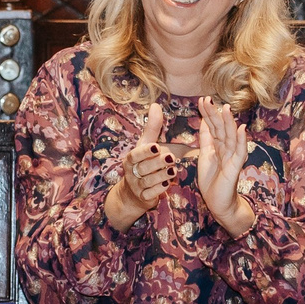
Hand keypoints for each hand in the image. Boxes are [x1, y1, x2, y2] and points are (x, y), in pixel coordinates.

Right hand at [104, 104, 170, 230]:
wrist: (132, 193)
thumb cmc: (142, 164)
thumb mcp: (145, 146)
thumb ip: (152, 128)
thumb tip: (155, 105)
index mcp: (131, 158)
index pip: (136, 154)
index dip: (146, 151)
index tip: (157, 147)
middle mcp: (131, 172)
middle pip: (143, 168)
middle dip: (157, 163)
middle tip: (171, 158)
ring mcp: (136, 186)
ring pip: (148, 182)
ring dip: (161, 176)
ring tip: (173, 171)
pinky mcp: (143, 198)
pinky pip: (150, 195)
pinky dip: (159, 190)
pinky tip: (168, 185)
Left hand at [194, 98, 257, 236]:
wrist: (219, 202)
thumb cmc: (212, 180)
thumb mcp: (205, 155)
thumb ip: (205, 139)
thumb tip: (204, 121)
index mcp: (218, 145)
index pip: (212, 126)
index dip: (207, 114)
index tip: (202, 100)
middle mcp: (227, 148)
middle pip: (220, 128)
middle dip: (214, 114)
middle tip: (208, 99)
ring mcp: (232, 156)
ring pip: (230, 136)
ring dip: (228, 122)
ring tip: (225, 109)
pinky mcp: (236, 167)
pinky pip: (239, 152)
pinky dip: (240, 140)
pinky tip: (240, 129)